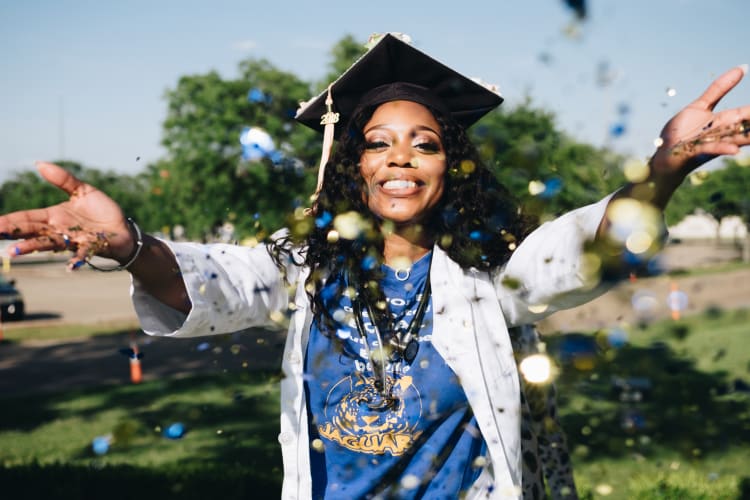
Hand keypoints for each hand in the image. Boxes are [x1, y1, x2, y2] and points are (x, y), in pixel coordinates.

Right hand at [0, 162, 133, 269]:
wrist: (124, 229)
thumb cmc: (102, 211)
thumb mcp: (83, 190)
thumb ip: (63, 179)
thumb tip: (39, 163)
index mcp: (53, 216)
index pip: (27, 218)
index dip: (10, 220)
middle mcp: (59, 230)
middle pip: (32, 231)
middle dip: (13, 233)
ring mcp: (73, 240)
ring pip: (49, 244)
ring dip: (32, 247)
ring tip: (15, 251)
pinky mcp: (91, 247)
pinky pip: (81, 255)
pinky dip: (75, 260)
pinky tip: (69, 267)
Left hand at [652, 64, 749, 180]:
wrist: (665, 154)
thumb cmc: (681, 131)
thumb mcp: (699, 106)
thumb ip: (718, 89)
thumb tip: (743, 67)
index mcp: (724, 121)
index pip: (746, 113)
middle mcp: (722, 133)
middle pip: (745, 127)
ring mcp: (711, 143)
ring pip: (734, 140)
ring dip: (748, 138)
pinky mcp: (698, 151)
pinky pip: (712, 150)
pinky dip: (723, 149)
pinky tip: (735, 150)